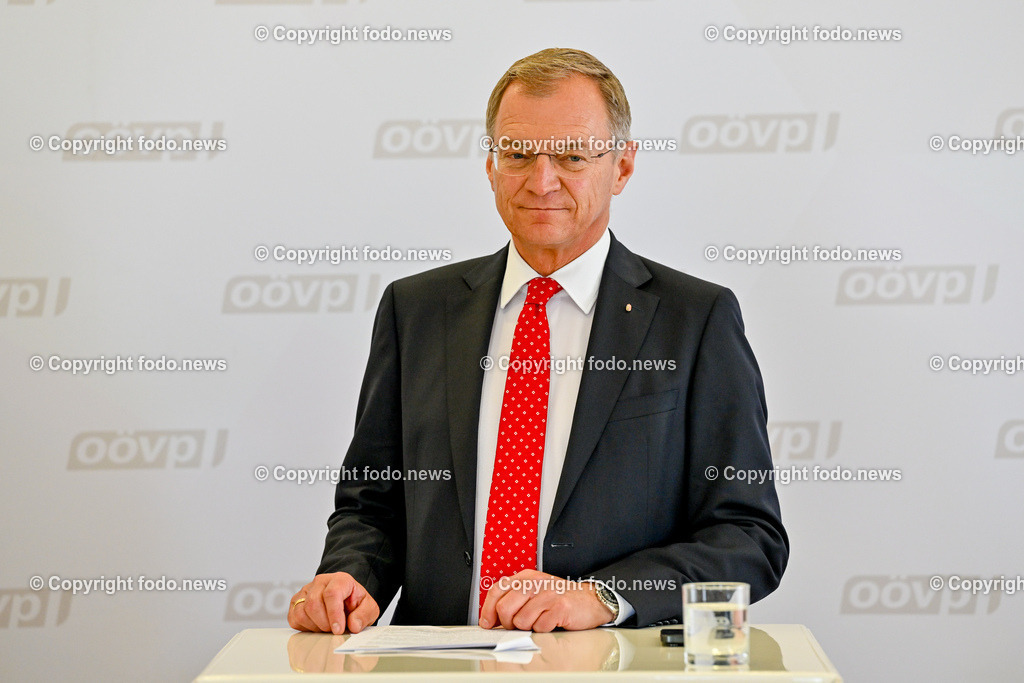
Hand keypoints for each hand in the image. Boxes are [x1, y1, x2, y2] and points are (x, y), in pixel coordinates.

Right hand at [288, 572, 378, 634]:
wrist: (345, 600)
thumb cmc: (355, 603)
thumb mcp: (369, 608)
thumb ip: (364, 615)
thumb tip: (353, 625)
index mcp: (340, 579)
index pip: (332, 593)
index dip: (334, 614)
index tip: (339, 630)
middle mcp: (320, 582)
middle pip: (313, 603)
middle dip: (324, 623)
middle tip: (334, 630)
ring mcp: (305, 591)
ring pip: (301, 612)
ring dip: (315, 627)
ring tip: (327, 628)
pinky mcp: (296, 602)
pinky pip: (294, 618)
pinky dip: (305, 628)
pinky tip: (317, 626)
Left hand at [479, 569, 614, 631]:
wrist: (590, 600)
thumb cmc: (560, 599)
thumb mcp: (534, 592)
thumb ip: (514, 601)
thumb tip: (493, 619)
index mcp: (525, 577)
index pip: (497, 590)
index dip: (488, 610)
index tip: (487, 623)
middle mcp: (534, 583)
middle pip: (504, 608)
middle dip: (507, 624)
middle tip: (517, 626)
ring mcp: (547, 594)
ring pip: (520, 621)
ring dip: (528, 628)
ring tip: (539, 621)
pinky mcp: (559, 607)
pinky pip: (539, 627)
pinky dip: (543, 630)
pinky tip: (552, 622)